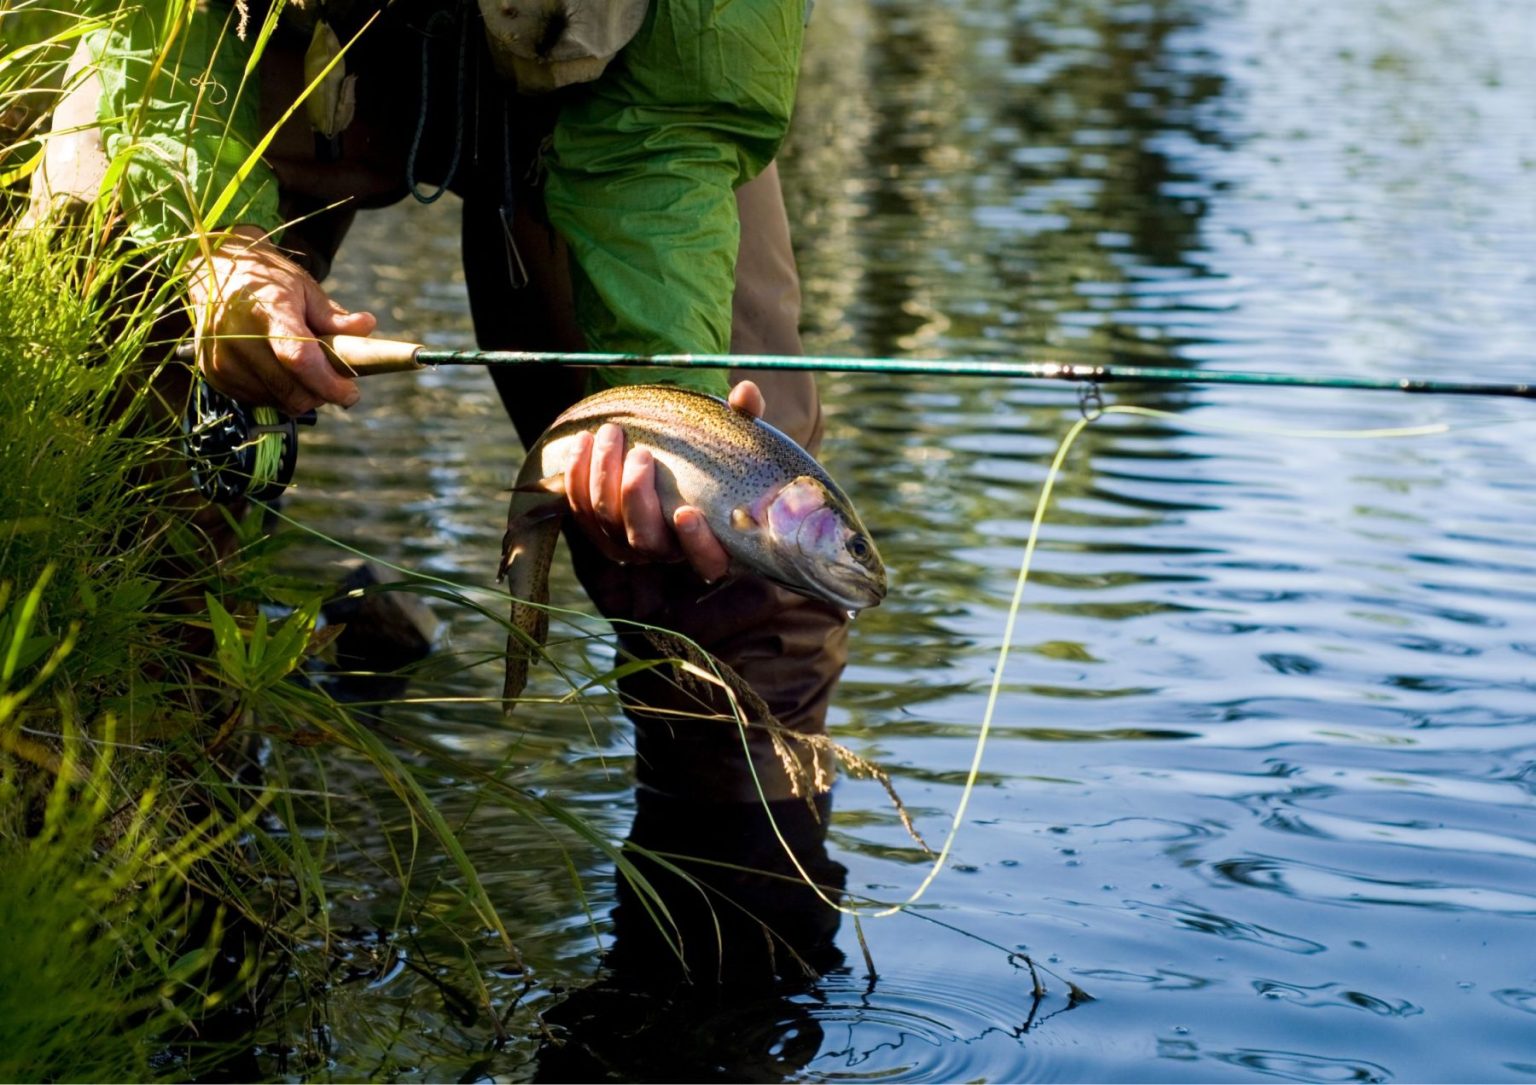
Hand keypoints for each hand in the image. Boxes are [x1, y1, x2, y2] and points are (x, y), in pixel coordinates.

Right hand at [187, 225, 376, 413]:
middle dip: (321, 394)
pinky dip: (277, 392)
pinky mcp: (215, 375)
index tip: (351, 393)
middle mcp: (238, 339)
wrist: (214, 271)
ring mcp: (223, 360)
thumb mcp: (304, 288)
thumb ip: (334, 315)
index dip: (329, 384)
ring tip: (303, 367)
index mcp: (267, 312)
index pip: (300, 359)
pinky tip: (278, 369)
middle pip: (292, 391)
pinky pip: (259, 400)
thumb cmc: (268, 280)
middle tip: (336, 382)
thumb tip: (366, 327)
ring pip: (279, 401)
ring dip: (300, 394)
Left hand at [565, 380, 765, 581]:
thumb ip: (744, 418)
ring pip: (608, 522)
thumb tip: (746, 390)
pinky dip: (577, 476)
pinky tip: (583, 441)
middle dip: (636, 497)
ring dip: (604, 477)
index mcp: (711, 540)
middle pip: (646, 541)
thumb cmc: (712, 457)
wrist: (668, 462)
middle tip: (642, 452)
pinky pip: (580, 511)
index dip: (697, 545)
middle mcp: (667, 550)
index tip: (686, 513)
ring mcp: (629, 544)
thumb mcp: (734, 437)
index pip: (709, 563)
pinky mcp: (598, 530)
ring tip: (610, 433)